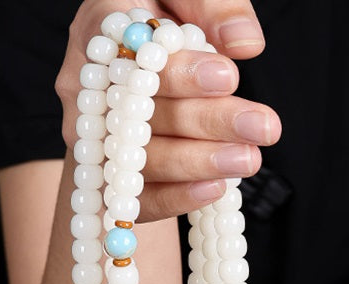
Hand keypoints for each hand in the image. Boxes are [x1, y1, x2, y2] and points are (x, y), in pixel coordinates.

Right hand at [55, 0, 280, 220]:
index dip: (180, 72)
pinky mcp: (105, 178)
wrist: (141, 75)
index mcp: (104, 27)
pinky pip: (138, 197)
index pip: (134, 54)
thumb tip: (246, 43)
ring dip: (198, 162)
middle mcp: (86, 84)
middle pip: (143, 112)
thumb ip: (213, 6)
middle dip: (206, 121)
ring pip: (141, 158)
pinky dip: (177, 198)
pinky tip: (216, 188)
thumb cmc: (167, 23)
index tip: (229, 77)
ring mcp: (92, 136)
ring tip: (249, 159)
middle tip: (262, 127)